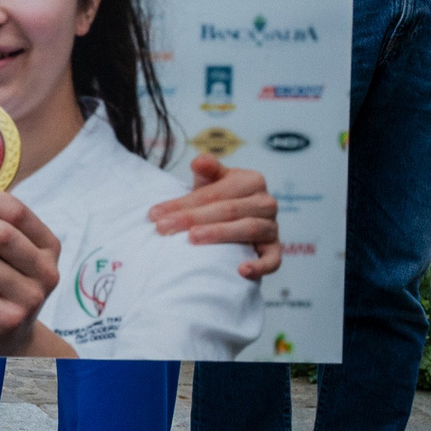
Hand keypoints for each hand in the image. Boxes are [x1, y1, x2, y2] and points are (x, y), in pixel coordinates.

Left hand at [152, 154, 282, 279]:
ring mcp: (273, 226)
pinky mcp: (275, 249)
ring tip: (192, 239)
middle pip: (227, 210)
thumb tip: (198, 161)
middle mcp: (266, 202)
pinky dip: (259, 266)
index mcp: (251, 180)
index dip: (183, 203)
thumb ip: (207, 168)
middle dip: (192, 218)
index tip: (155, 214)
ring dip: (219, 234)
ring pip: (247, 228)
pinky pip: (273, 259)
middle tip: (164, 227)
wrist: (236, 218)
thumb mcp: (211, 180)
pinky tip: (241, 270)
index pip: (214, 193)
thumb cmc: (220, 197)